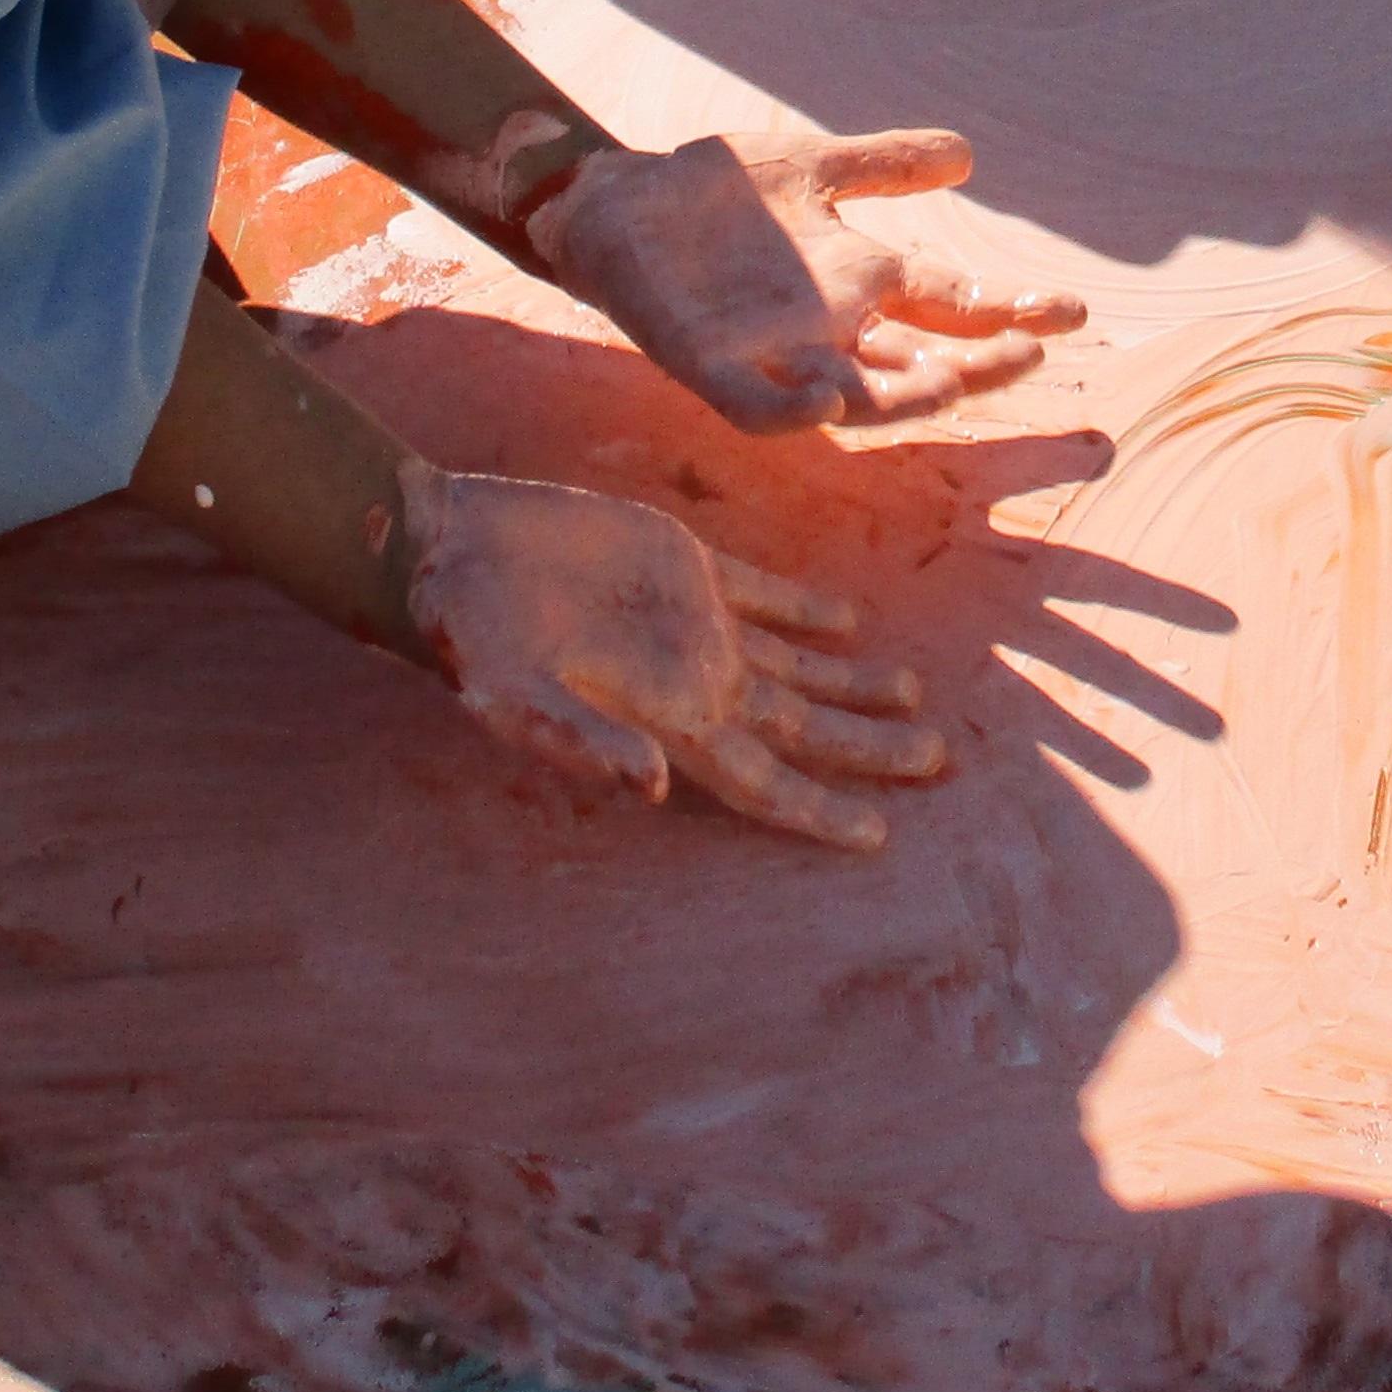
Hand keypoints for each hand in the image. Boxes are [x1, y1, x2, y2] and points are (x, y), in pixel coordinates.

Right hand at [397, 464, 948, 851]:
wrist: (449, 551)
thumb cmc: (472, 637)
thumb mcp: (517, 698)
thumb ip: (584, 742)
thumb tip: (653, 791)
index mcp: (668, 719)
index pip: (763, 782)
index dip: (819, 812)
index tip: (879, 840)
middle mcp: (694, 679)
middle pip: (802, 728)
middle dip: (868, 748)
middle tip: (942, 762)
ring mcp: (695, 622)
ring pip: (796, 665)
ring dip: (854, 682)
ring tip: (916, 697)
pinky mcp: (685, 564)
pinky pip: (763, 594)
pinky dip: (807, 610)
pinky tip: (848, 623)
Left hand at [529, 125, 1087, 428]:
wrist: (614, 202)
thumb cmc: (717, 195)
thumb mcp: (813, 168)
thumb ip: (886, 165)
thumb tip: (969, 154)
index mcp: (862, 281)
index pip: (953, 303)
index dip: (1012, 309)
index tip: (1073, 309)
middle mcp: (831, 329)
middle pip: (924, 362)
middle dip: (982, 362)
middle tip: (1035, 349)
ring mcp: (775, 354)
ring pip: (859, 399)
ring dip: (908, 394)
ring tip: (957, 380)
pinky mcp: (712, 367)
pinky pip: (763, 409)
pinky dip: (797, 410)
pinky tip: (831, 393)